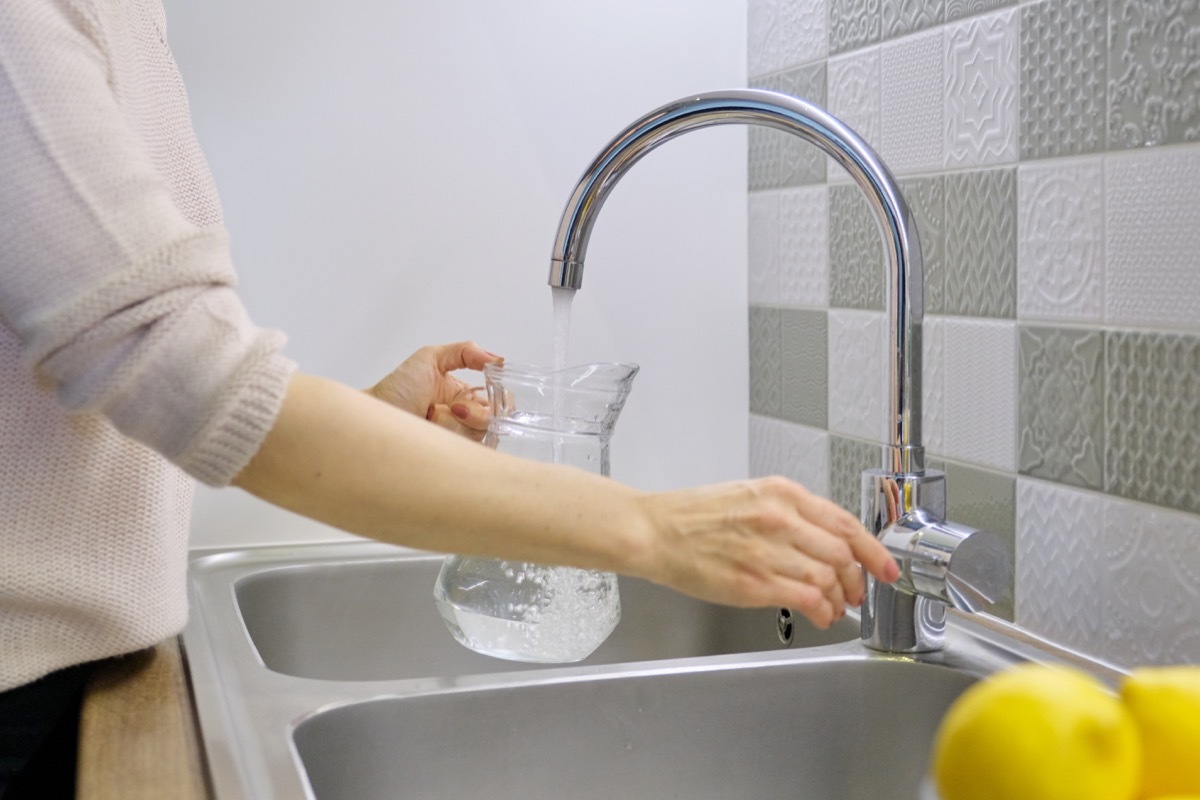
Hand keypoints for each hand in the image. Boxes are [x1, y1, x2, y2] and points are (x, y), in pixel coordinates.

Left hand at [366, 341, 501, 441]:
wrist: (377, 416)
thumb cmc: (397, 389)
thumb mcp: (431, 358)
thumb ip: (466, 352)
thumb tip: (497, 359)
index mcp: (467, 395)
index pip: (500, 399)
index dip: (499, 399)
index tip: (487, 392)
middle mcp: (467, 418)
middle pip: (495, 421)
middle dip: (476, 414)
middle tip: (454, 407)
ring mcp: (459, 439)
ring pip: (481, 436)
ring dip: (456, 424)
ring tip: (433, 416)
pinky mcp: (451, 456)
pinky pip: (469, 453)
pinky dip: (452, 439)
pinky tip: (435, 431)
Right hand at [636, 476, 898, 628]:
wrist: (654, 531)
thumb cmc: (692, 516)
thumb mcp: (748, 496)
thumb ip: (789, 513)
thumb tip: (824, 539)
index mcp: (780, 493)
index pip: (844, 522)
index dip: (873, 549)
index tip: (884, 566)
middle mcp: (779, 519)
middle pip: (842, 553)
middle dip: (857, 579)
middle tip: (856, 591)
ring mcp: (768, 551)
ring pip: (829, 578)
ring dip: (840, 599)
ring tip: (835, 607)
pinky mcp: (754, 583)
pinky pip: (808, 599)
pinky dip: (823, 611)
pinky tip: (820, 615)